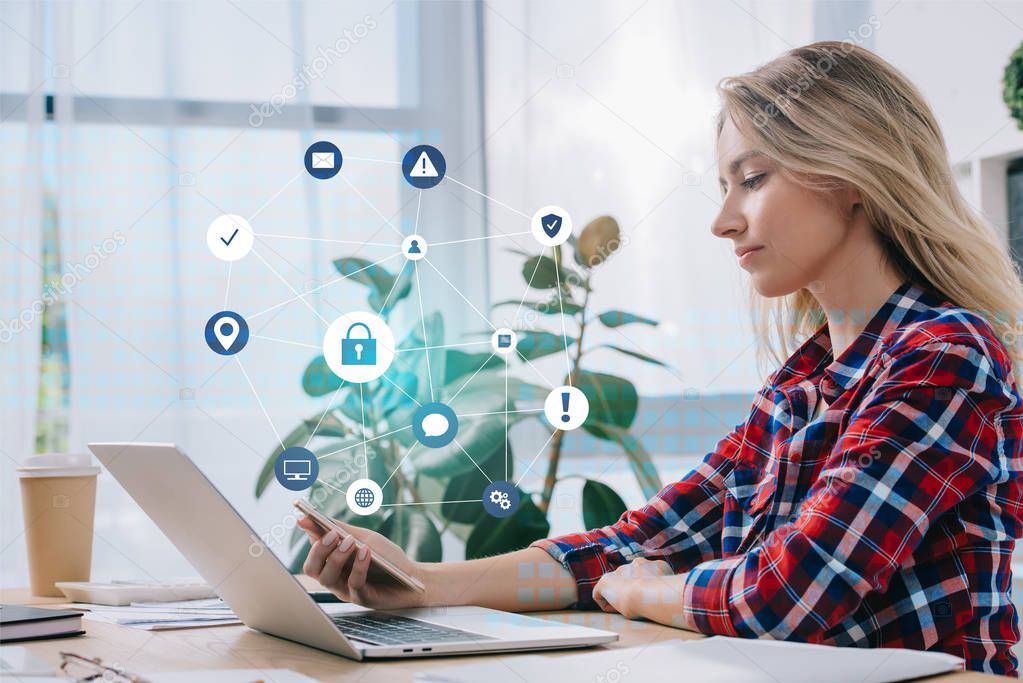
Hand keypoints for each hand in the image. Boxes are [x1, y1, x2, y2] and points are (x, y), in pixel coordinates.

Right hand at [299, 516, 426, 608]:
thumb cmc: (387, 557)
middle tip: (333, 535)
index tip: (305, 520)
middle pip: (311, 569)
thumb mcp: (364, 537)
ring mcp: (346, 589)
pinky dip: (358, 566)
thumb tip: (308, 519)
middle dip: (319, 550)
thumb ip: (340, 529)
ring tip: (351, 542)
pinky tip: (365, 552)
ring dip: (336, 557)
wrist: (414, 577)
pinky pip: (353, 584)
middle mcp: (335, 577)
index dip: (308, 536)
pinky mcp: (362, 598)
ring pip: (327, 578)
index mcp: (333, 562)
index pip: (313, 550)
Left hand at [592, 558, 680, 620]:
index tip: (649, 599)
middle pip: (631, 578)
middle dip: (632, 590)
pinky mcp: (604, 582)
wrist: (645, 594)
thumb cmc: (662, 595)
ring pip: (617, 585)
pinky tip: (615, 610)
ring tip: (626, 608)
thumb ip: (673, 587)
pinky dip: (607, 604)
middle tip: (636, 605)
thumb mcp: (674, 588)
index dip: (647, 588)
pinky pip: (602, 594)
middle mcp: (634, 564)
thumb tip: (684, 594)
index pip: (647, 574)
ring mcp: (619, 572)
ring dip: (620, 596)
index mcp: (652, 565)